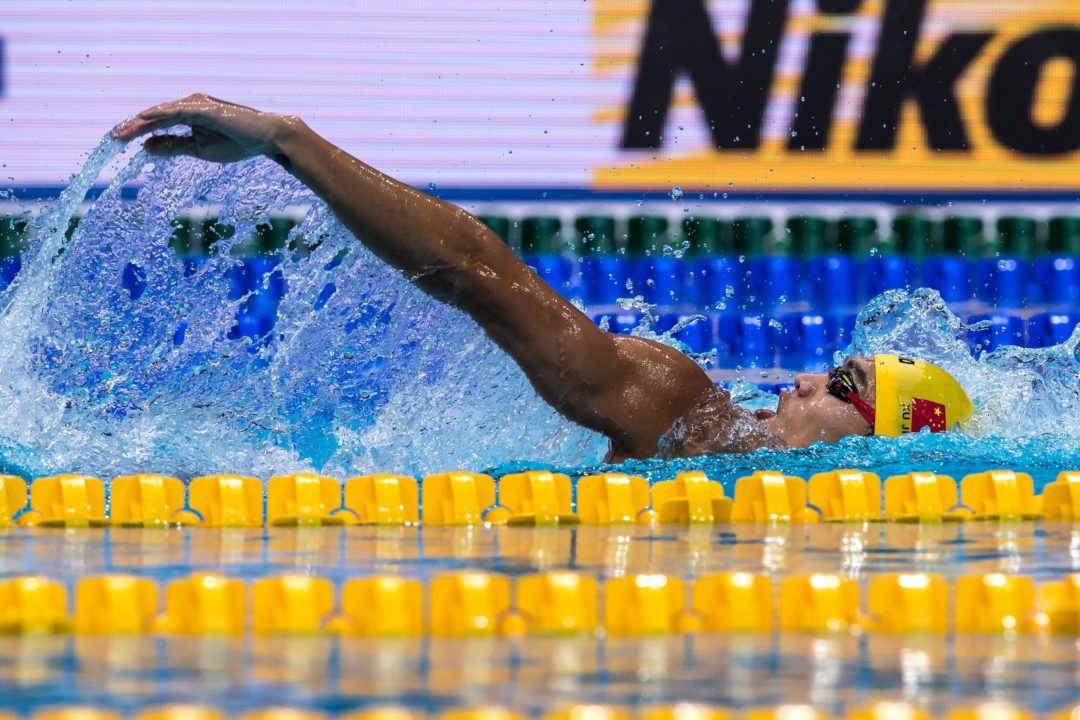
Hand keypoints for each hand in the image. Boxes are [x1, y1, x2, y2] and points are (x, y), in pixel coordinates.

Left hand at [112, 93, 291, 163]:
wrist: (264, 138)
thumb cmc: (236, 143)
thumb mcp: (199, 149)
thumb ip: (173, 146)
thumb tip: (146, 147)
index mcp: (187, 116)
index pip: (157, 124)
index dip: (136, 131)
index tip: (118, 141)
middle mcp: (188, 106)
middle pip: (154, 117)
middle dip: (132, 127)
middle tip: (111, 138)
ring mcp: (196, 105)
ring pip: (161, 113)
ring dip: (140, 122)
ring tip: (122, 132)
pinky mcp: (204, 107)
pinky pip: (177, 110)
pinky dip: (159, 114)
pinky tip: (144, 119)